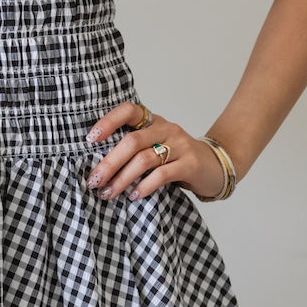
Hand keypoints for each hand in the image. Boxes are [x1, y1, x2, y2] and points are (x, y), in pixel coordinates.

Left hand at [84, 101, 223, 201]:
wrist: (216, 165)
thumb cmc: (177, 158)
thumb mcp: (155, 146)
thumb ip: (133, 149)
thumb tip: (97, 166)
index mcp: (153, 121)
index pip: (129, 111)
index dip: (108, 121)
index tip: (90, 139)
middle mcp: (165, 128)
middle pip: (131, 141)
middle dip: (109, 162)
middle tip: (94, 180)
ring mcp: (179, 145)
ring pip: (144, 159)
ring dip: (122, 179)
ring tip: (109, 193)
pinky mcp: (189, 163)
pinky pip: (162, 174)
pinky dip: (144, 186)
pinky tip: (134, 195)